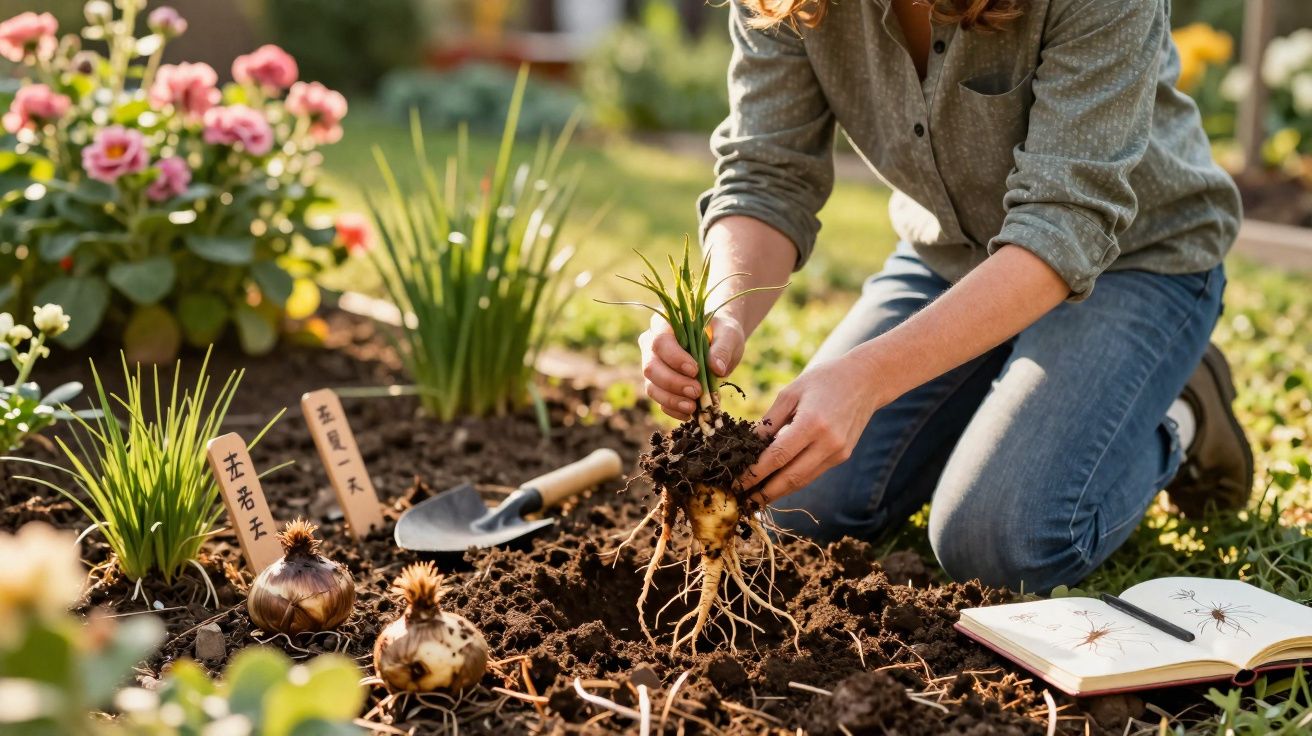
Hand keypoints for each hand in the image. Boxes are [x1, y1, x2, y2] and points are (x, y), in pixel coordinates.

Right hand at [639, 313, 744, 420]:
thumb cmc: (721, 331)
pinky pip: (659, 400)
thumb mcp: (728, 333)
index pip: (660, 341)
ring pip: (651, 386)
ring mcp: (653, 367)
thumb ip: (723, 347)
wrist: (720, 340)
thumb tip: (716, 368)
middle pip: (651, 367)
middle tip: (697, 391)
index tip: (695, 370)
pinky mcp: (660, 385)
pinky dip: (673, 409)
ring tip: (693, 407)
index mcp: (665, 326)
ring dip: (672, 400)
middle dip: (673, 383)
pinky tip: (689, 413)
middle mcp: (652, 346)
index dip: (674, 358)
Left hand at [744, 352, 884, 503]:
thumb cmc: (823, 380)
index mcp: (812, 423)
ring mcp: (838, 453)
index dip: (754, 473)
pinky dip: (793, 481)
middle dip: (764, 493)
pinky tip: (776, 484)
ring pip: (802, 481)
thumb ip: (768, 422)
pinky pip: (813, 473)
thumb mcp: (790, 393)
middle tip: (742, 502)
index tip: (735, 483)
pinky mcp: (842, 456)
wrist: (866, 380)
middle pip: (790, 478)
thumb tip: (746, 447)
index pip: (777, 457)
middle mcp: (828, 443)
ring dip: (778, 493)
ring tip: (754, 498)